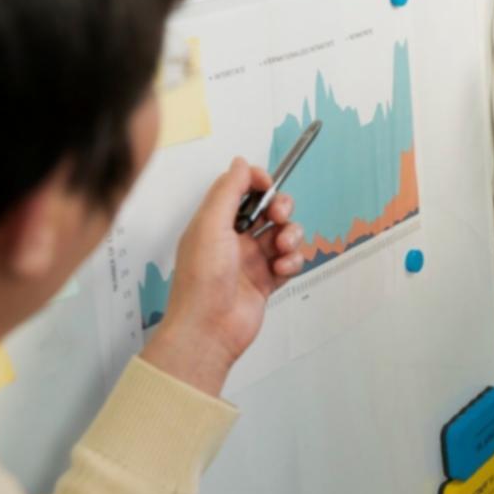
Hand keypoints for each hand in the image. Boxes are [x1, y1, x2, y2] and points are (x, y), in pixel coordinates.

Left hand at [141, 158, 304, 396]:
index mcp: (215, 222)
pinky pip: (290, 261)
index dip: (258, 182)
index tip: (268, 184)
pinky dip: (292, 261)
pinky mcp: (266, 281)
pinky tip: (282, 269)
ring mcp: (251, 260)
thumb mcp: (210, 226)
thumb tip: (240, 162)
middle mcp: (233, 239)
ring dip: (291, 235)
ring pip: (283, 233)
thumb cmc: (201, 282)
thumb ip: (227, 190)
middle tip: (279, 216)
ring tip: (282, 248)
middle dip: (281, 208)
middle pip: (268, 209)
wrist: (208, 330)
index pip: (241, 189)